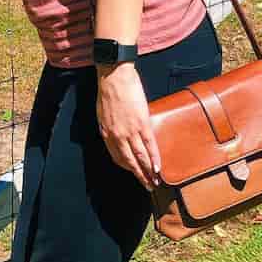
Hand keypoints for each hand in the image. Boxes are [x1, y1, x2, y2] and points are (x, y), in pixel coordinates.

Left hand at [95, 64, 161, 191]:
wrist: (114, 76)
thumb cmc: (107, 91)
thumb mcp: (102, 113)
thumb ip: (109, 127)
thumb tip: (117, 136)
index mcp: (106, 133)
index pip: (117, 157)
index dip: (127, 167)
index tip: (134, 173)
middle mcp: (117, 136)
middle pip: (129, 161)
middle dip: (139, 175)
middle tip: (147, 186)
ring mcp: (130, 131)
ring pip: (140, 157)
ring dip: (148, 172)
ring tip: (155, 181)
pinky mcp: (142, 124)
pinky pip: (150, 146)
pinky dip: (155, 159)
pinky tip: (159, 168)